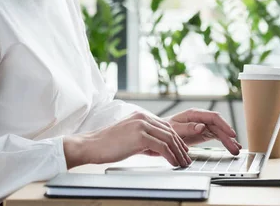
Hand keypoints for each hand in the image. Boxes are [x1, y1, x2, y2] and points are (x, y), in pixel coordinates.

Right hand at [63, 111, 191, 168]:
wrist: (92, 145)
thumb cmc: (109, 145)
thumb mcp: (131, 139)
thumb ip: (146, 141)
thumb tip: (161, 150)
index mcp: (140, 116)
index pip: (165, 126)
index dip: (176, 138)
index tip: (183, 150)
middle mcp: (143, 117)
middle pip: (169, 131)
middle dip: (180, 146)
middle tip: (187, 158)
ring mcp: (141, 125)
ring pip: (168, 138)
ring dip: (178, 153)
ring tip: (183, 163)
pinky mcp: (140, 136)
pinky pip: (161, 146)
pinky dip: (170, 156)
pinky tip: (173, 163)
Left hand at [164, 108, 241, 154]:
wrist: (160, 133)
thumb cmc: (165, 129)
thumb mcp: (173, 129)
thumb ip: (187, 128)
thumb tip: (202, 126)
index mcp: (193, 114)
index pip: (213, 117)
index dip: (224, 125)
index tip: (231, 134)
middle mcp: (200, 118)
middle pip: (218, 126)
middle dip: (228, 136)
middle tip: (236, 148)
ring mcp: (203, 125)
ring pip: (219, 131)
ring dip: (228, 140)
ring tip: (236, 150)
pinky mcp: (203, 132)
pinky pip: (216, 136)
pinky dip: (224, 141)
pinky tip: (232, 146)